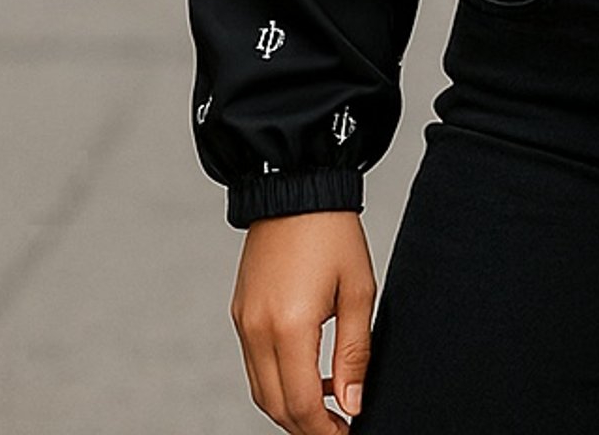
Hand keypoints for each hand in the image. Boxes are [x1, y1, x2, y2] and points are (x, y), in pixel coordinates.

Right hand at [230, 209, 376, 433]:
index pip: (301, 404)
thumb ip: (355, 351)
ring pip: (260, 390)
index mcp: (289, 326)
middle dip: (306, 426)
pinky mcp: (240, 313)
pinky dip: (277, 381)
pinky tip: (307, 373)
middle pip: (276, 406)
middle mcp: (258, 330)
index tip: (348, 433)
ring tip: (328, 405)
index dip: (325, 430)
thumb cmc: (333, 233)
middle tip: (339, 426)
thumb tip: (353, 402)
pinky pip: (254, 365)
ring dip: (290, 407)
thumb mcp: (358, 289)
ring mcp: (244, 323)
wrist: (296, 188)